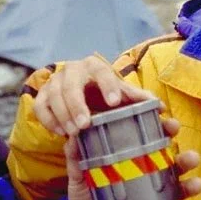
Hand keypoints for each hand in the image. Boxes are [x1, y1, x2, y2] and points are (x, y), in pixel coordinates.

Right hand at [33, 55, 153, 136]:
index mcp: (95, 67)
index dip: (108, 85)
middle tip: (85, 125)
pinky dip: (48, 119)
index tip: (115, 103)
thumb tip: (160, 107)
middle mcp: (72, 70)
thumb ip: (138, 100)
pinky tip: (59, 132)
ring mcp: (54, 82)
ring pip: (53, 95)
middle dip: (77, 104)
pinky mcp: (42, 96)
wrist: (80, 94)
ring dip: (63, 114)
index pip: (102, 71)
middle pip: (71, 83)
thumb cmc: (105, 95)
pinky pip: (40, 106)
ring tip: (74, 132)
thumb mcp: (121, 96)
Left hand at [64, 117, 200, 199]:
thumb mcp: (79, 173)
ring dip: (192, 186)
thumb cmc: (85, 196)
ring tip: (196, 185)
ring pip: (181, 189)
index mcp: (136, 162)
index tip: (171, 124)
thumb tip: (75, 133)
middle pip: (174, 164)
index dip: (165, 131)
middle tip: (191, 157)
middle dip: (186, 159)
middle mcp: (151, 178)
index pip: (154, 142)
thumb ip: (76, 155)